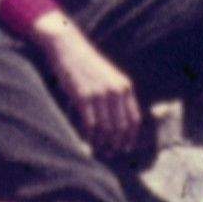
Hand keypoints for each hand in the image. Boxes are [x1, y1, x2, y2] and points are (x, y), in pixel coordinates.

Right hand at [37, 17, 143, 154]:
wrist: (68, 47)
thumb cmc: (87, 64)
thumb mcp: (109, 76)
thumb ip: (118, 94)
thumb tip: (121, 122)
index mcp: (125, 86)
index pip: (134, 119)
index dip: (131, 137)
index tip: (125, 148)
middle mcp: (115, 90)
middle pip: (121, 127)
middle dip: (117, 144)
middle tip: (110, 154)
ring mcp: (100, 93)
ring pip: (106, 128)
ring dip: (103, 143)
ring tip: (99, 151)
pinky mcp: (83, 96)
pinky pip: (90, 124)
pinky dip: (90, 137)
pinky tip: (87, 142)